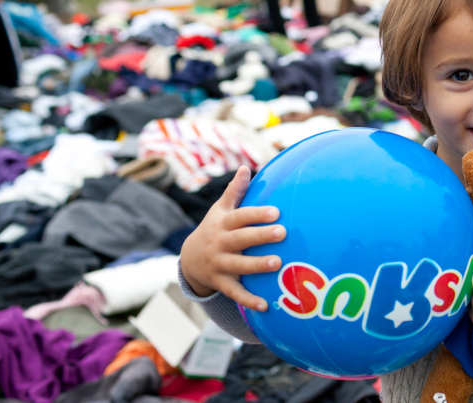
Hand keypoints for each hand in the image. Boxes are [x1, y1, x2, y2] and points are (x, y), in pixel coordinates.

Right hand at [180, 166, 285, 310]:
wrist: (190, 259)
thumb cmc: (214, 229)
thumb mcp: (220, 210)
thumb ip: (235, 191)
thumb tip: (246, 168)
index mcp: (222, 224)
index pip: (240, 217)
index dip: (257, 214)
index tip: (276, 211)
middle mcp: (220, 244)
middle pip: (240, 240)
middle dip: (260, 236)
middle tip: (282, 232)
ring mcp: (219, 265)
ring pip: (238, 266)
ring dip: (257, 265)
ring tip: (277, 263)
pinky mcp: (221, 283)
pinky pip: (235, 293)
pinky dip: (249, 301)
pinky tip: (265, 305)